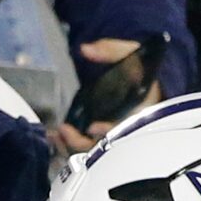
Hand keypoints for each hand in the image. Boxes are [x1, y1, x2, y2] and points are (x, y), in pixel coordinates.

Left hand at [50, 38, 158, 154]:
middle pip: (105, 146)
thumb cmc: (140, 68)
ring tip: (55, 134)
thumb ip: (110, 50)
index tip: (93, 127)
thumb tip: (86, 50)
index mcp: (142, 111)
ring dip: (71, 146)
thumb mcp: (131, 53)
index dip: (110, 130)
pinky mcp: (101, 136)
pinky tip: (55, 137)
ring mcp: (113, 134)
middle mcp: (128, 128)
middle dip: (81, 142)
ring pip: (93, 150)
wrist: (145, 79)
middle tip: (63, 129)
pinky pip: (85, 148)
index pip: (128, 128)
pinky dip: (69, 145)